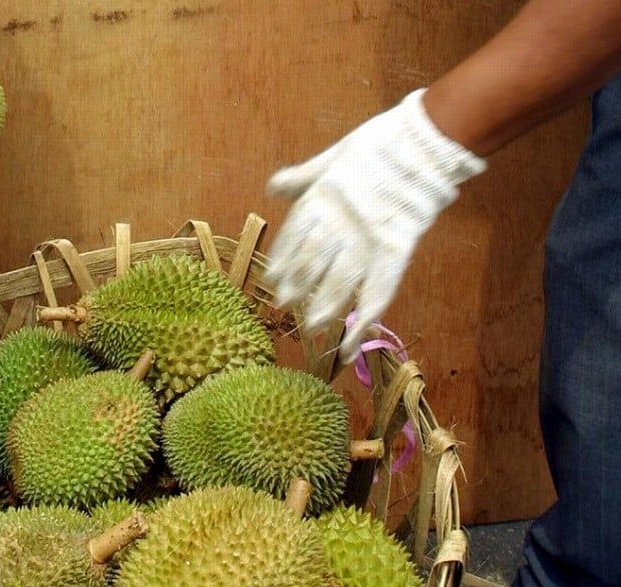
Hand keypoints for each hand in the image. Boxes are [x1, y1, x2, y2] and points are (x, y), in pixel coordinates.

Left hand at [264, 89, 486, 362]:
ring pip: (340, 282)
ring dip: (325, 306)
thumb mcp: (333, 156)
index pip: (293, 236)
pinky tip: (355, 336)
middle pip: (312, 262)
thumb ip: (303, 178)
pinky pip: (379, 290)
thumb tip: (272, 188)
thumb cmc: (380, 144)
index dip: (282, 259)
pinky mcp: (397, 249)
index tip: (271, 279)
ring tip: (312, 327)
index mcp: (320, 199)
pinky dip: (366, 317)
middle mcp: (338, 223)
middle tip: (283, 306)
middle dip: (297, 286)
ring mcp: (367, 239)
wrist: (427, 139)